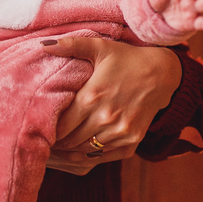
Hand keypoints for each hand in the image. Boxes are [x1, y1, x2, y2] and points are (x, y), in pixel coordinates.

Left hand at [42, 37, 182, 174]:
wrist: (163, 73)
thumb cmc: (127, 59)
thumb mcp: (100, 48)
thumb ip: (70, 45)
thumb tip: (42, 44)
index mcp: (92, 97)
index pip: (60, 125)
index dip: (47, 130)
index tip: (38, 128)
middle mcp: (106, 118)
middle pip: (70, 141)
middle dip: (56, 142)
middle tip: (44, 141)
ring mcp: (120, 132)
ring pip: (85, 152)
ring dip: (70, 151)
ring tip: (57, 148)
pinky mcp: (132, 142)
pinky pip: (103, 157)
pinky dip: (89, 156)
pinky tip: (79, 151)